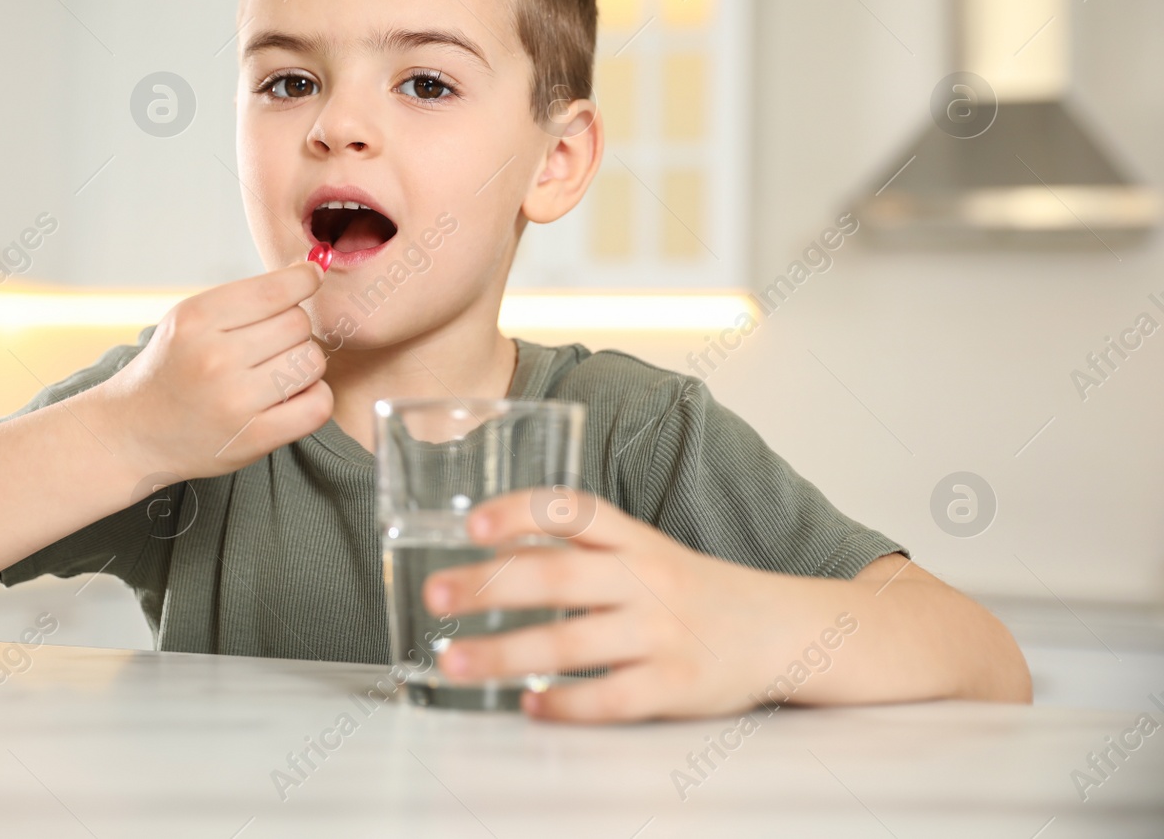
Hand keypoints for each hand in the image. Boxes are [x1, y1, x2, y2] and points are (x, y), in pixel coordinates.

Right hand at [95, 258, 331, 484]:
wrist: (132, 433)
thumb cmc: (172, 369)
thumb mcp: (189, 321)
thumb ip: (245, 299)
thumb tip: (312, 272)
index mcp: (196, 319)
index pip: (277, 289)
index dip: (303, 280)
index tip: (308, 280)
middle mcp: (214, 357)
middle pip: (298, 324)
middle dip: (293, 330)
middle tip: (270, 345)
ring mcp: (235, 401)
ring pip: (312, 361)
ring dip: (303, 365)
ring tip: (275, 374)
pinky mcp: (253, 439)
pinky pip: (317, 405)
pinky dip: (313, 398)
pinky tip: (290, 398)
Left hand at [421, 489, 819, 722]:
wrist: (780, 630)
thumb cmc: (689, 590)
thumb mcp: (641, 553)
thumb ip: (577, 551)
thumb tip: (490, 557)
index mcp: (635, 539)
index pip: (573, 511)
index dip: (520, 512)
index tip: (472, 524)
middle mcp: (648, 578)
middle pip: (560, 575)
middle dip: (489, 585)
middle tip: (436, 593)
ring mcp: (663, 633)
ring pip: (573, 643)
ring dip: (505, 653)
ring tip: (454, 659)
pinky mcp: (677, 685)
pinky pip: (611, 698)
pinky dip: (565, 704)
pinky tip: (528, 705)